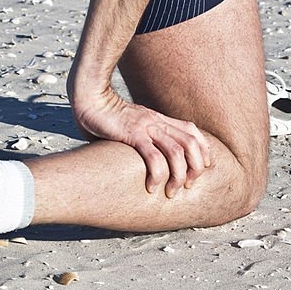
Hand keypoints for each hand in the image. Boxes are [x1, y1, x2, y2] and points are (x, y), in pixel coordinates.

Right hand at [70, 84, 212, 197]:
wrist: (88, 97)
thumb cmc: (104, 115)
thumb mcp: (130, 124)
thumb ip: (140, 137)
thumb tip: (138, 158)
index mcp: (159, 119)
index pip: (192, 132)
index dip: (202, 151)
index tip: (199, 170)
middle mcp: (157, 121)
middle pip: (191, 143)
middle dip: (195, 168)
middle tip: (188, 186)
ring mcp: (146, 127)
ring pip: (177, 152)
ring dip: (179, 176)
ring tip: (171, 192)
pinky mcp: (132, 134)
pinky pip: (153, 156)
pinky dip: (158, 174)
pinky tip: (152, 186)